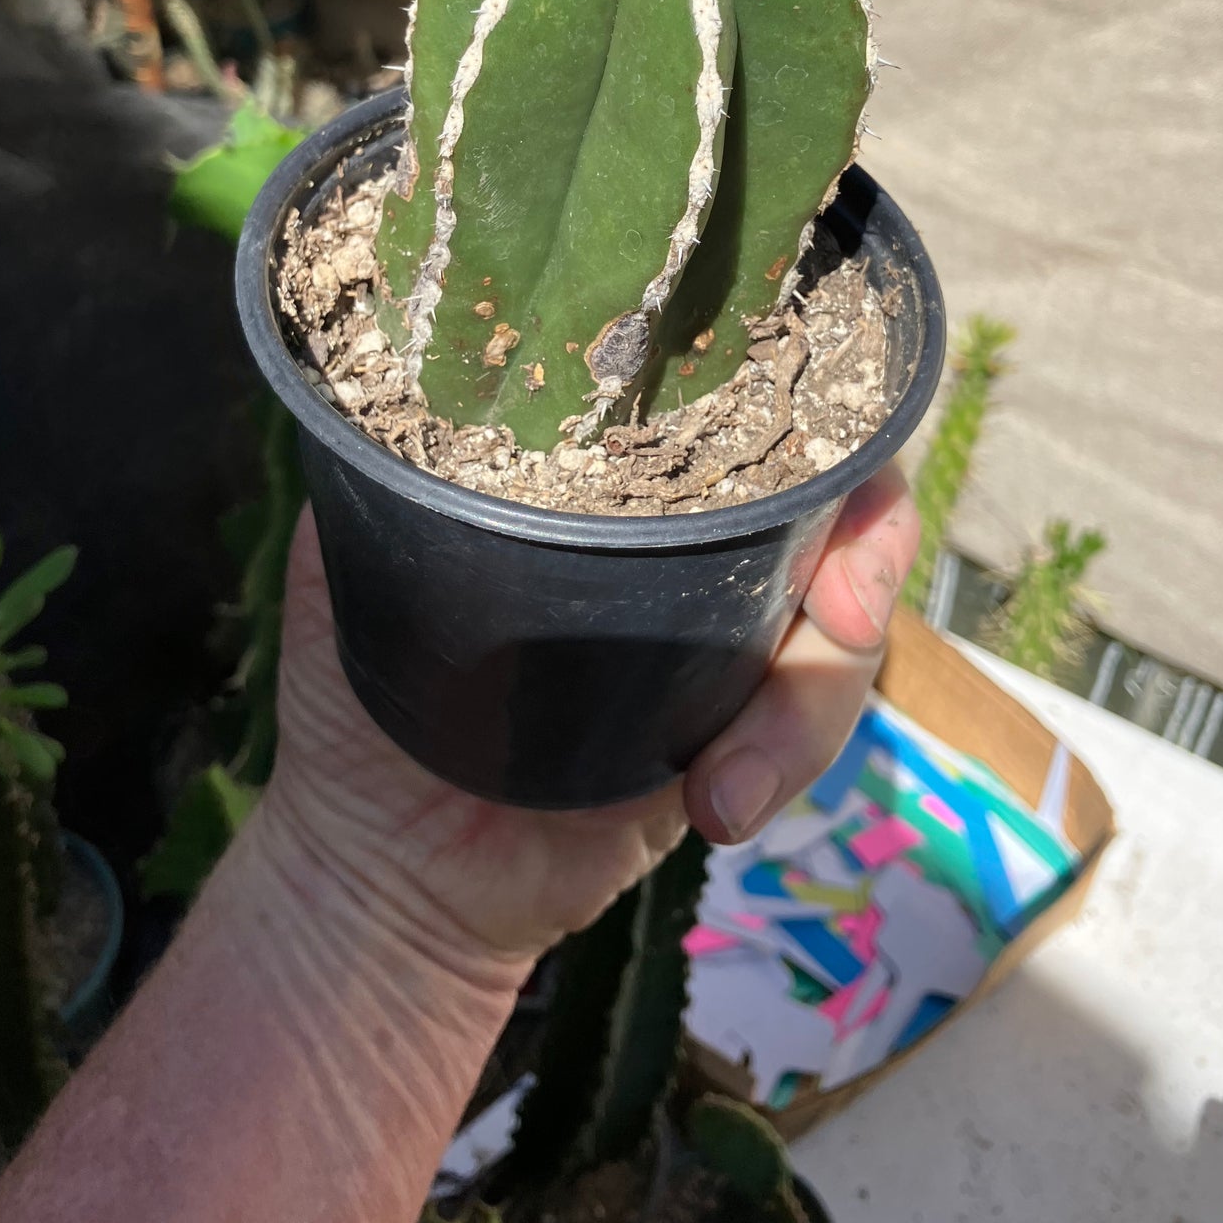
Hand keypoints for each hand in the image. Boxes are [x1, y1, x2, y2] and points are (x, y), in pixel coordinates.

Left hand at [259, 464, 917, 971]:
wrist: (377, 866)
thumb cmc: (355, 696)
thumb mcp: (353, 553)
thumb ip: (382, 458)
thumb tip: (392, 355)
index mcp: (614, 478)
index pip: (739, 399)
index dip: (803, 407)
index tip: (798, 451)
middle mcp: (690, 541)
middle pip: (838, 495)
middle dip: (869, 543)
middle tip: (837, 609)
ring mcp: (726, 637)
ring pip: (847, 621)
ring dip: (821, 687)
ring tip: (731, 779)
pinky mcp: (740, 739)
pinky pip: (815, 725)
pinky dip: (791, 755)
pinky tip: (719, 804)